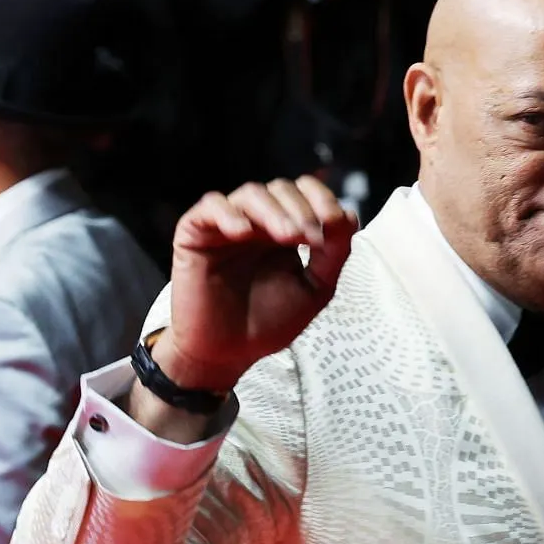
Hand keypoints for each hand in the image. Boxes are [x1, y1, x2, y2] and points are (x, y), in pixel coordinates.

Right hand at [142, 177, 355, 421]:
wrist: (225, 354)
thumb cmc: (267, 324)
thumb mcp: (314, 290)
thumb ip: (333, 254)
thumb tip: (348, 215)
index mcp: (283, 230)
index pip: (304, 195)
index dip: (321, 198)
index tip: (335, 222)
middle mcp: (256, 222)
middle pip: (280, 190)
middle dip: (301, 209)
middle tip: (311, 237)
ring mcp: (225, 225)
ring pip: (250, 194)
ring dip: (273, 211)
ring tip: (288, 236)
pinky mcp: (195, 233)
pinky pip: (210, 207)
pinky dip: (228, 213)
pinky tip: (243, 232)